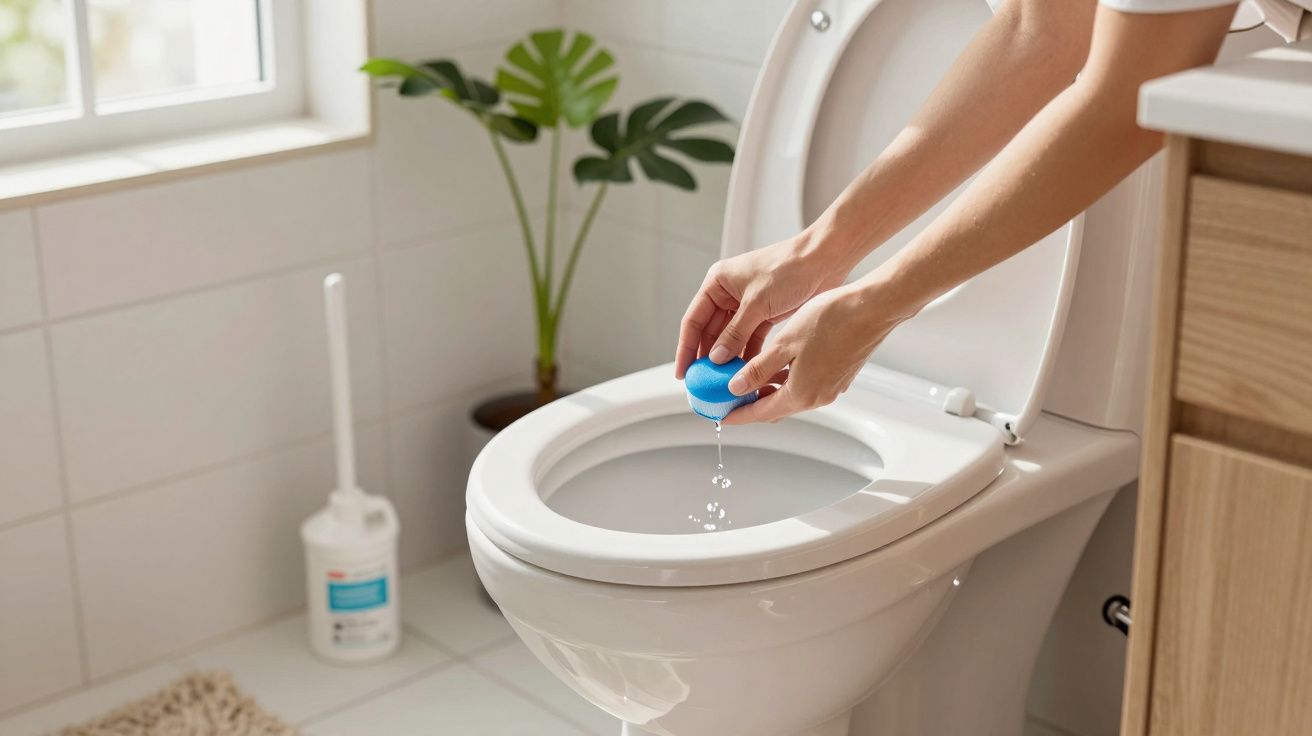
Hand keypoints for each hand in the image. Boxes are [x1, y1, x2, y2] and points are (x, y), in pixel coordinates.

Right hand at [674, 234, 851, 378]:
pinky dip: (747, 353)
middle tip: (704, 383)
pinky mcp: (765, 313)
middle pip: (710, 331)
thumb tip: (716, 358)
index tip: (684, 373)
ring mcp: (747, 304)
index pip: (693, 320)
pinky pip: (750, 338)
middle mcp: (728, 293)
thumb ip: (734, 333)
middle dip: (708, 357)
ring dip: (728, 358)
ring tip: (724, 382)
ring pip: (730, 337)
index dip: (686, 348)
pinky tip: (746, 371)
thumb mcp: (756, 304)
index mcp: (717, 282)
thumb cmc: (788, 268)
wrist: (824, 259)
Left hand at [721, 283, 907, 424]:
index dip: (739, 415)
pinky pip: (807, 385)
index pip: (761, 413)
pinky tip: (779, 363)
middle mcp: (818, 397)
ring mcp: (832, 388)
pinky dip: (788, 380)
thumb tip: (736, 388)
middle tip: (731, 393)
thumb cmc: (831, 321)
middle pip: (776, 408)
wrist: (873, 309)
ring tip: (749, 374)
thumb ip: (758, 370)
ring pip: (792, 396)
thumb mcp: (784, 344)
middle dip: (752, 403)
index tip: (722, 415)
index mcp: (802, 394)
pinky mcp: (840, 376)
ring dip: (770, 389)